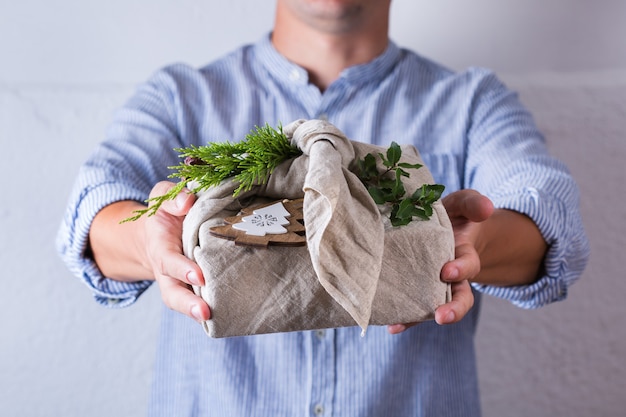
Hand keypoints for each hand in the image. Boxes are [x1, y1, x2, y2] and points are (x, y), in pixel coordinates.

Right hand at [144, 181, 210, 322]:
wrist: (159, 232)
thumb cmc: (167, 213)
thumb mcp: (163, 197)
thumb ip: (173, 198)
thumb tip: (188, 201)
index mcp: (161, 248)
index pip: (170, 261)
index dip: (182, 269)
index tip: (199, 275)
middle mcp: (169, 272)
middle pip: (173, 294)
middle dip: (187, 304)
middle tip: (204, 313)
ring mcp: (181, 283)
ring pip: (185, 303)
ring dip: (198, 313)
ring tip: (216, 320)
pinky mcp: (196, 287)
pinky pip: (201, 300)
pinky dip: (213, 309)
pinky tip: (232, 315)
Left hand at [388, 189, 493, 333]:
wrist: (441, 226)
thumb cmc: (453, 215)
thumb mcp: (463, 204)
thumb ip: (473, 204)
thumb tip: (487, 208)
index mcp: (464, 255)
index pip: (468, 265)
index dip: (460, 269)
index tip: (447, 271)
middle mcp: (452, 276)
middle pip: (459, 298)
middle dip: (453, 309)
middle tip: (442, 316)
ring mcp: (434, 285)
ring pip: (433, 306)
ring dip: (419, 318)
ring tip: (398, 326)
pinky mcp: (415, 287)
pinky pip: (412, 305)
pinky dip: (403, 317)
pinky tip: (389, 325)